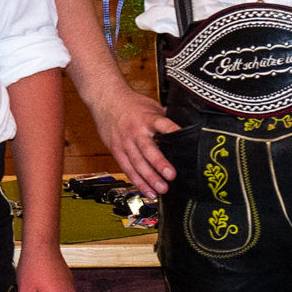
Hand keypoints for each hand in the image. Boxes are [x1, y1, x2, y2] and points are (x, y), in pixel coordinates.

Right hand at [92, 83, 177, 198]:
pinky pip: (127, 169)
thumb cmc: (131, 103)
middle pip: (148, 149)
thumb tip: (186, 126)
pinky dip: (137, 181)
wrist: (105, 100)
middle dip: (159, 164)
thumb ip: (165, 119)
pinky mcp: (117, 151)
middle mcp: (136, 132)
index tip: (183, 138)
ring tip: (161, 190)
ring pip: (137, 163)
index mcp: (148, 118)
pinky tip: (147, 191)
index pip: (162, 124)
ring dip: (149, 178)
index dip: (173, 130)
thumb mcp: (151, 106)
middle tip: (171, 176)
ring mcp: (125, 142)